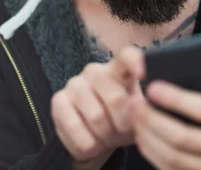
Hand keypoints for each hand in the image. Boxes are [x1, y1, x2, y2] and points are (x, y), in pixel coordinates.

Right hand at [51, 47, 144, 165]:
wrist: (95, 139)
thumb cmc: (120, 121)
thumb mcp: (137, 115)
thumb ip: (140, 107)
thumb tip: (137, 105)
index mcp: (118, 69)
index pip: (127, 56)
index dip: (136, 62)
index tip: (142, 75)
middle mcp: (95, 71)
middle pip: (116, 98)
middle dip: (122, 124)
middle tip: (121, 130)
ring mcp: (74, 84)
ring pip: (96, 116)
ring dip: (105, 136)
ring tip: (106, 136)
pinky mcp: (58, 100)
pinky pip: (75, 128)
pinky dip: (87, 144)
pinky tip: (90, 141)